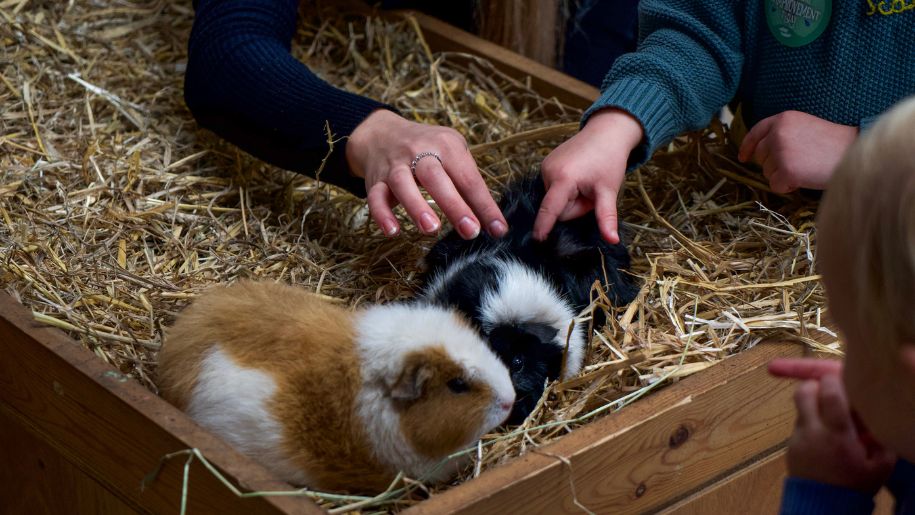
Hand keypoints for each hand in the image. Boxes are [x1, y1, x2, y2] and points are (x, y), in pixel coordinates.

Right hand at [346, 109, 507, 238]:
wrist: (383, 134)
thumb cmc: (428, 150)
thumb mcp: (452, 153)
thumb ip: (468, 183)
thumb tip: (490, 220)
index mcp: (446, 145)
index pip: (468, 178)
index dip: (484, 205)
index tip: (498, 229)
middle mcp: (419, 152)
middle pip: (436, 177)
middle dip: (454, 205)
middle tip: (471, 231)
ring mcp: (395, 165)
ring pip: (403, 183)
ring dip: (417, 206)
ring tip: (431, 229)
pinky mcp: (376, 180)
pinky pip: (375, 197)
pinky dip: (382, 215)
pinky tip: (393, 231)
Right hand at [533, 108, 642, 243]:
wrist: (606, 132)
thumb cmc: (609, 160)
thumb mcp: (609, 191)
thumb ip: (606, 217)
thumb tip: (612, 241)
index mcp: (563, 179)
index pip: (550, 210)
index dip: (543, 226)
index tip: (537, 241)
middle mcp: (548, 171)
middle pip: (556, 207)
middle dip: (573, 207)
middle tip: (590, 192)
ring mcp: (545, 166)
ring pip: (554, 198)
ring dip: (568, 198)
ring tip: (584, 182)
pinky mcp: (545, 163)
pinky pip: (552, 188)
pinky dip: (564, 188)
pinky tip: (576, 176)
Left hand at [738, 111, 857, 193]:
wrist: (854, 153)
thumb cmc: (833, 143)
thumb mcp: (805, 127)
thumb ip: (782, 134)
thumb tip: (759, 153)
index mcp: (783, 119)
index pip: (756, 132)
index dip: (747, 146)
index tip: (743, 157)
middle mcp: (778, 134)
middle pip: (760, 157)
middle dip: (773, 165)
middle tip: (798, 164)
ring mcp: (781, 152)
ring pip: (767, 173)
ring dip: (783, 176)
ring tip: (806, 168)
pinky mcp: (786, 171)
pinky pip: (776, 186)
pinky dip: (788, 187)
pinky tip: (806, 178)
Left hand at [770, 359, 896, 491]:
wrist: (823, 508)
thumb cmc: (855, 486)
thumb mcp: (879, 465)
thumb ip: (881, 439)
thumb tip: (877, 417)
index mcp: (837, 434)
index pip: (829, 394)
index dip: (833, 380)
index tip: (840, 378)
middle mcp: (813, 431)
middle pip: (803, 392)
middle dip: (814, 384)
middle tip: (828, 390)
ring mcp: (797, 437)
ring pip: (799, 407)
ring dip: (811, 404)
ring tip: (828, 416)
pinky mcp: (788, 445)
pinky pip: (798, 424)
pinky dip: (809, 422)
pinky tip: (822, 435)